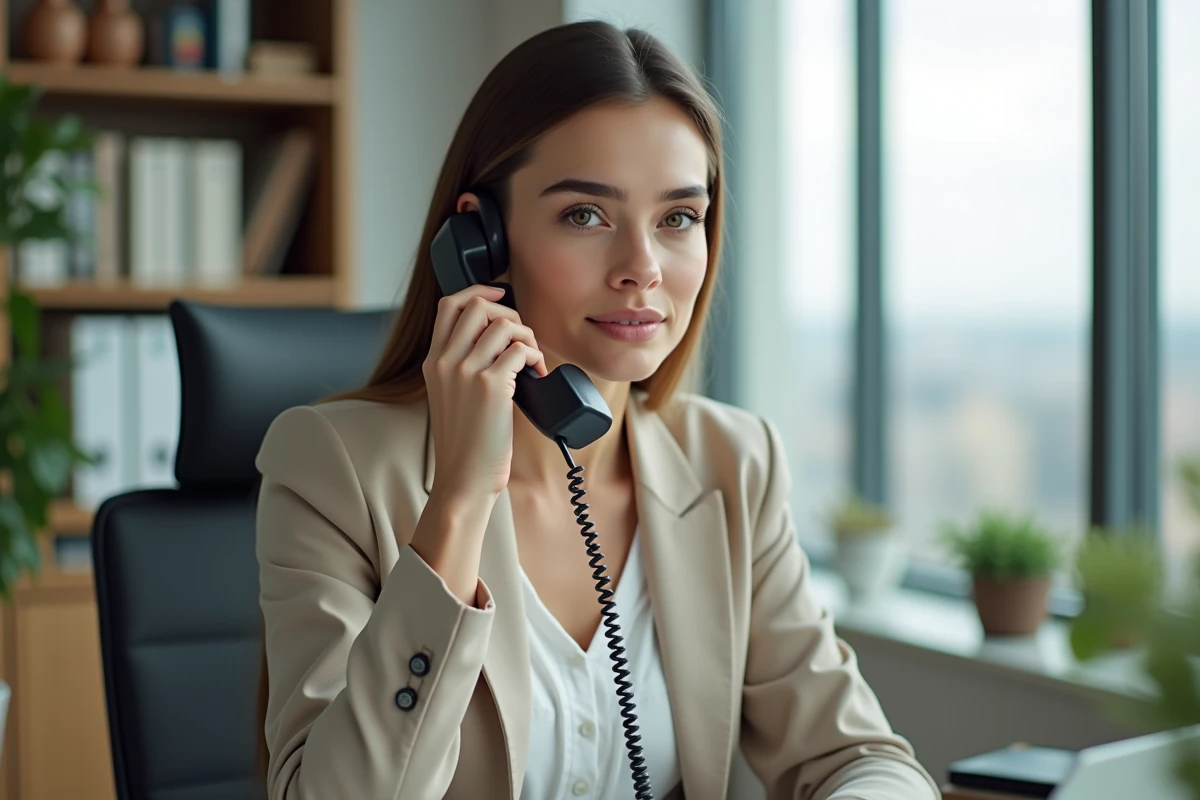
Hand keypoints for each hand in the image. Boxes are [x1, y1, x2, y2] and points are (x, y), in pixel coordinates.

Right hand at [422, 284, 547, 500]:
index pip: (449, 304)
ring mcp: (466, 372)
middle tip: (522, 339)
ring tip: (532, 359)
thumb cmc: (465, 444)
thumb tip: (498, 342)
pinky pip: (521, 349)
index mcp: (433, 361)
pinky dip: (535, 355)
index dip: (479, 291)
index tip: (500, 294)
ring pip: (504, 323)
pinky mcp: (491, 387)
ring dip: (527, 335)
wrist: (463, 480)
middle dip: (509, 313)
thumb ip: (462, 367)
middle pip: (478, 305)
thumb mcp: (450, 397)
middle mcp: (445, 361)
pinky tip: (537, 372)